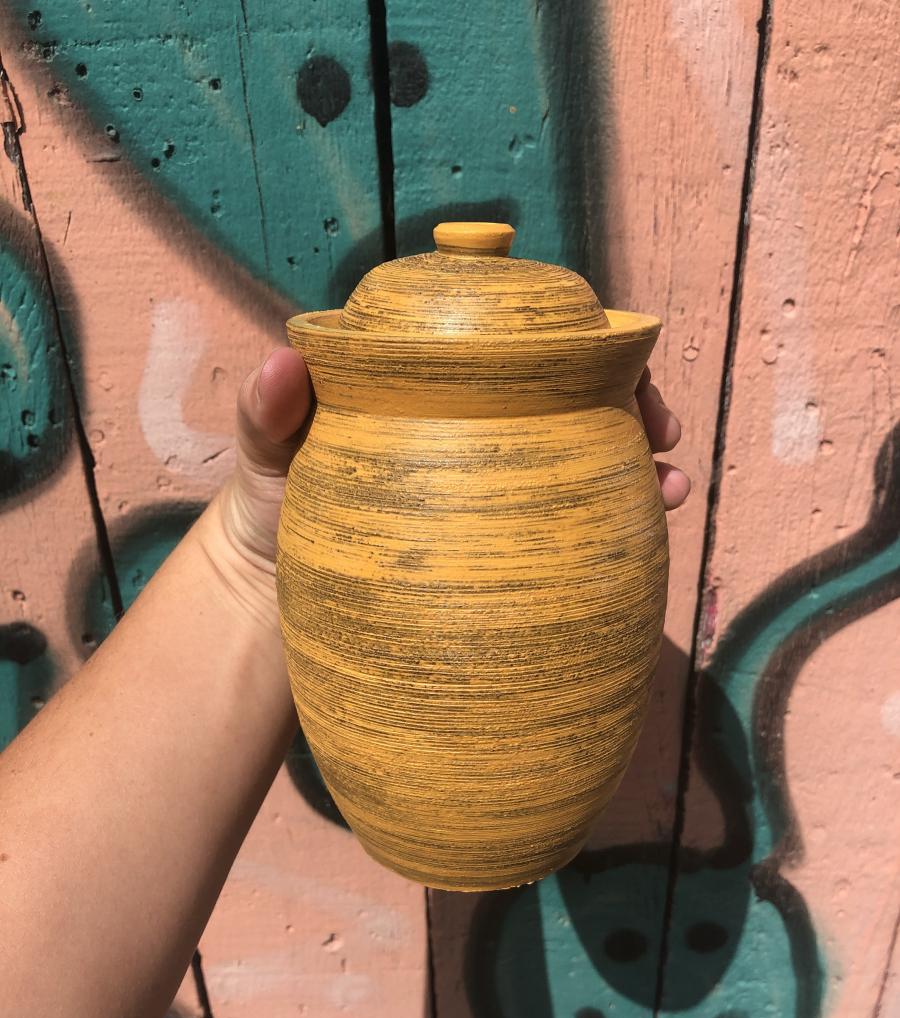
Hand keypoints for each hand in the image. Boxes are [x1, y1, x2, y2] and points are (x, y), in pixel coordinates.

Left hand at [200, 352, 689, 630]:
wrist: (275, 601)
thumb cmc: (272, 511)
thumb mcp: (269, 461)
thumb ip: (271, 416)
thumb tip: (284, 361)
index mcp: (435, 384)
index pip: (518, 344)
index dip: (579, 345)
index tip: (615, 369)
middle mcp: (475, 424)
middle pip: (571, 394)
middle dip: (630, 401)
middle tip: (660, 433)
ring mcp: (495, 482)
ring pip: (586, 452)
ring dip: (640, 459)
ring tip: (674, 484)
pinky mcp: (506, 541)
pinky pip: (574, 519)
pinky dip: (620, 515)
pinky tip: (654, 525)